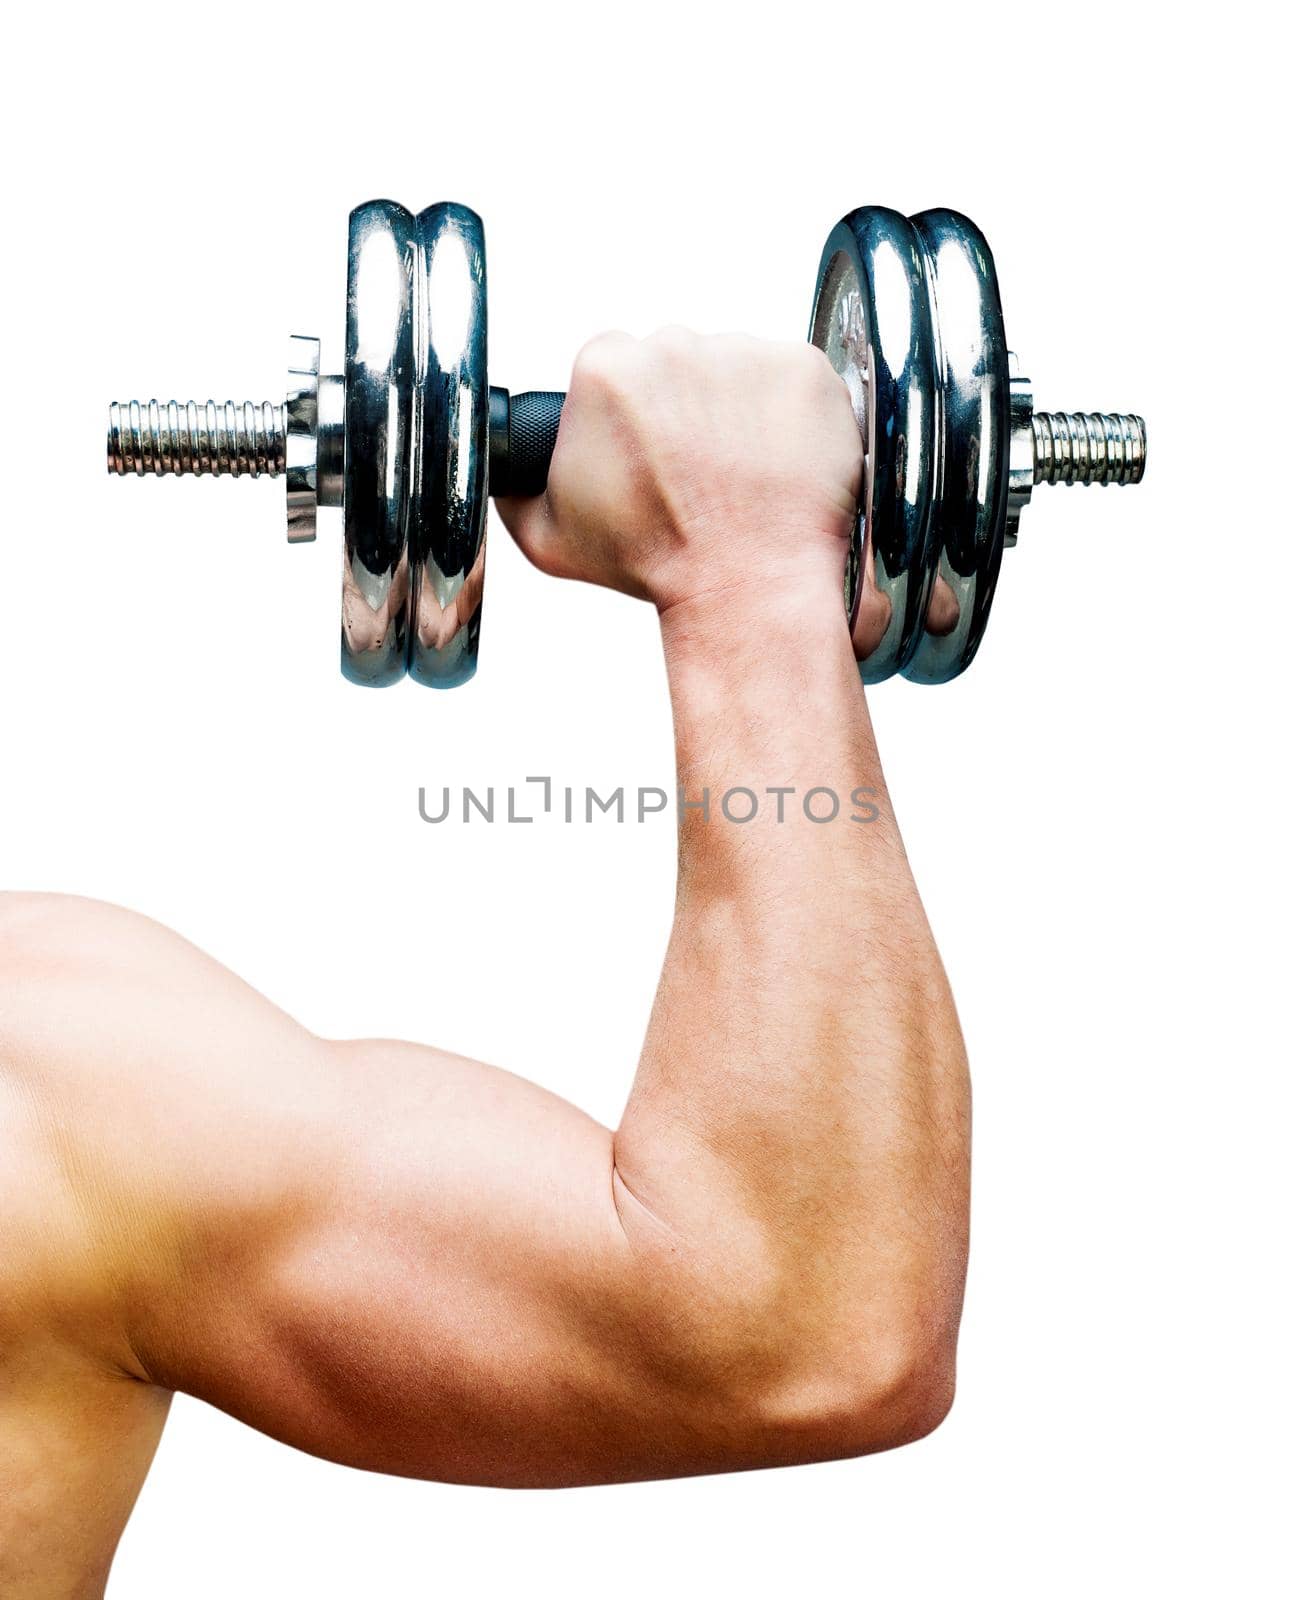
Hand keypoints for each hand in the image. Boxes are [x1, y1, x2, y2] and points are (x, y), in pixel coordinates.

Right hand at [494, 328, 861, 617]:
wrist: (746, 586)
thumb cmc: (657, 563)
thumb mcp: (549, 540)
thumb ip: (515, 491)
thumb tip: (511, 470)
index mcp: (605, 370)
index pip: (612, 368)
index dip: (628, 416)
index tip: (644, 451)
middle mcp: (675, 347)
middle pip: (675, 362)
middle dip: (682, 407)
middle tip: (695, 469)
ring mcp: (746, 354)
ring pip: (735, 368)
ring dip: (736, 410)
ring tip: (738, 473)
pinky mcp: (803, 369)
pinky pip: (791, 378)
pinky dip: (788, 415)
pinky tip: (774, 462)